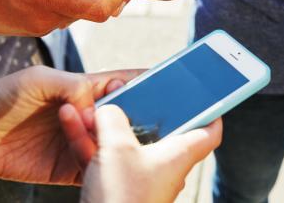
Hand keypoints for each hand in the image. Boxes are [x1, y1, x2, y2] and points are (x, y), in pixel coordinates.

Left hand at [0, 66, 141, 184]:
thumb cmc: (1, 98)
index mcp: (84, 89)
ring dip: (120, 144)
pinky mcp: (68, 167)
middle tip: (155, 119)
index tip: (163, 85)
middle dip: (142, 116)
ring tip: (123, 142)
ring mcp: (79, 141)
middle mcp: (87, 115)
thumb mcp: (39, 79)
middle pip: (124, 116)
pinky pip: (93, 168)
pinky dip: (104, 169)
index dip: (143, 83)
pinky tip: (109, 163)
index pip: (122, 83)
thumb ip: (74, 85)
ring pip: (114, 144)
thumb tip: (100, 101)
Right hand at [80, 105, 221, 202]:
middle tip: (132, 91)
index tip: (205, 95)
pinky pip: (106, 158)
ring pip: (125, 143)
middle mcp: (164, 166)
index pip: (210, 131)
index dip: (211, 111)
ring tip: (89, 105)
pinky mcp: (117, 188)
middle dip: (141, 110)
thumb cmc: (123, 198)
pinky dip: (91, 142)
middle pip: (160, 131)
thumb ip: (112, 120)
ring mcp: (140, 178)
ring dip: (106, 124)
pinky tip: (72, 123)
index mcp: (180, 153)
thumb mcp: (117, 148)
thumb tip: (107, 110)